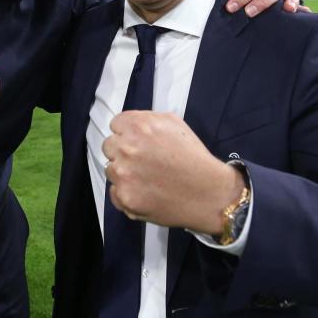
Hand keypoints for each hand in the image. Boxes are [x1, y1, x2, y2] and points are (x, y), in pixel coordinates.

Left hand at [103, 111, 244, 233]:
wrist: (208, 194)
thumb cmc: (194, 157)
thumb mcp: (175, 124)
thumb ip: (147, 119)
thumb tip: (130, 125)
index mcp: (139, 126)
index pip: (116, 124)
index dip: (127, 133)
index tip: (137, 141)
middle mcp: (127, 148)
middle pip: (109, 146)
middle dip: (123, 151)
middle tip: (142, 161)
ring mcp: (123, 174)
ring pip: (110, 169)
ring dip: (123, 172)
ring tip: (146, 178)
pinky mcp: (125, 197)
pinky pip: (114, 191)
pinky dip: (126, 192)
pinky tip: (145, 192)